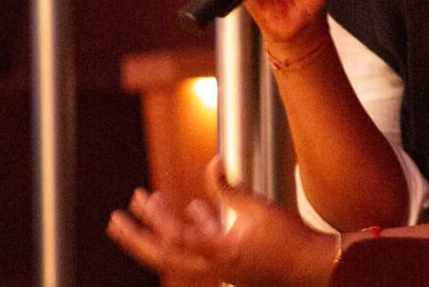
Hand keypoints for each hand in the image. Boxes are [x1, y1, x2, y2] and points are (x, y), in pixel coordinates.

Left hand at [107, 156, 336, 285]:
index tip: (140, 200)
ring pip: (181, 249)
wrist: (312, 265)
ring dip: (164, 225)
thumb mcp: (256, 208)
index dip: (153, 219)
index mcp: (216, 255)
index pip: (173, 239)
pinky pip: (204, 245)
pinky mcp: (231, 261)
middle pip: (162, 255)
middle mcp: (211, 266)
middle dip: (136, 237)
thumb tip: (213, 163)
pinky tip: (196, 208)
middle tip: (116, 219)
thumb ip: (229, 187)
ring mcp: (220, 266)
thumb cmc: (288, 241)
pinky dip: (195, 226)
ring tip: (152, 201)